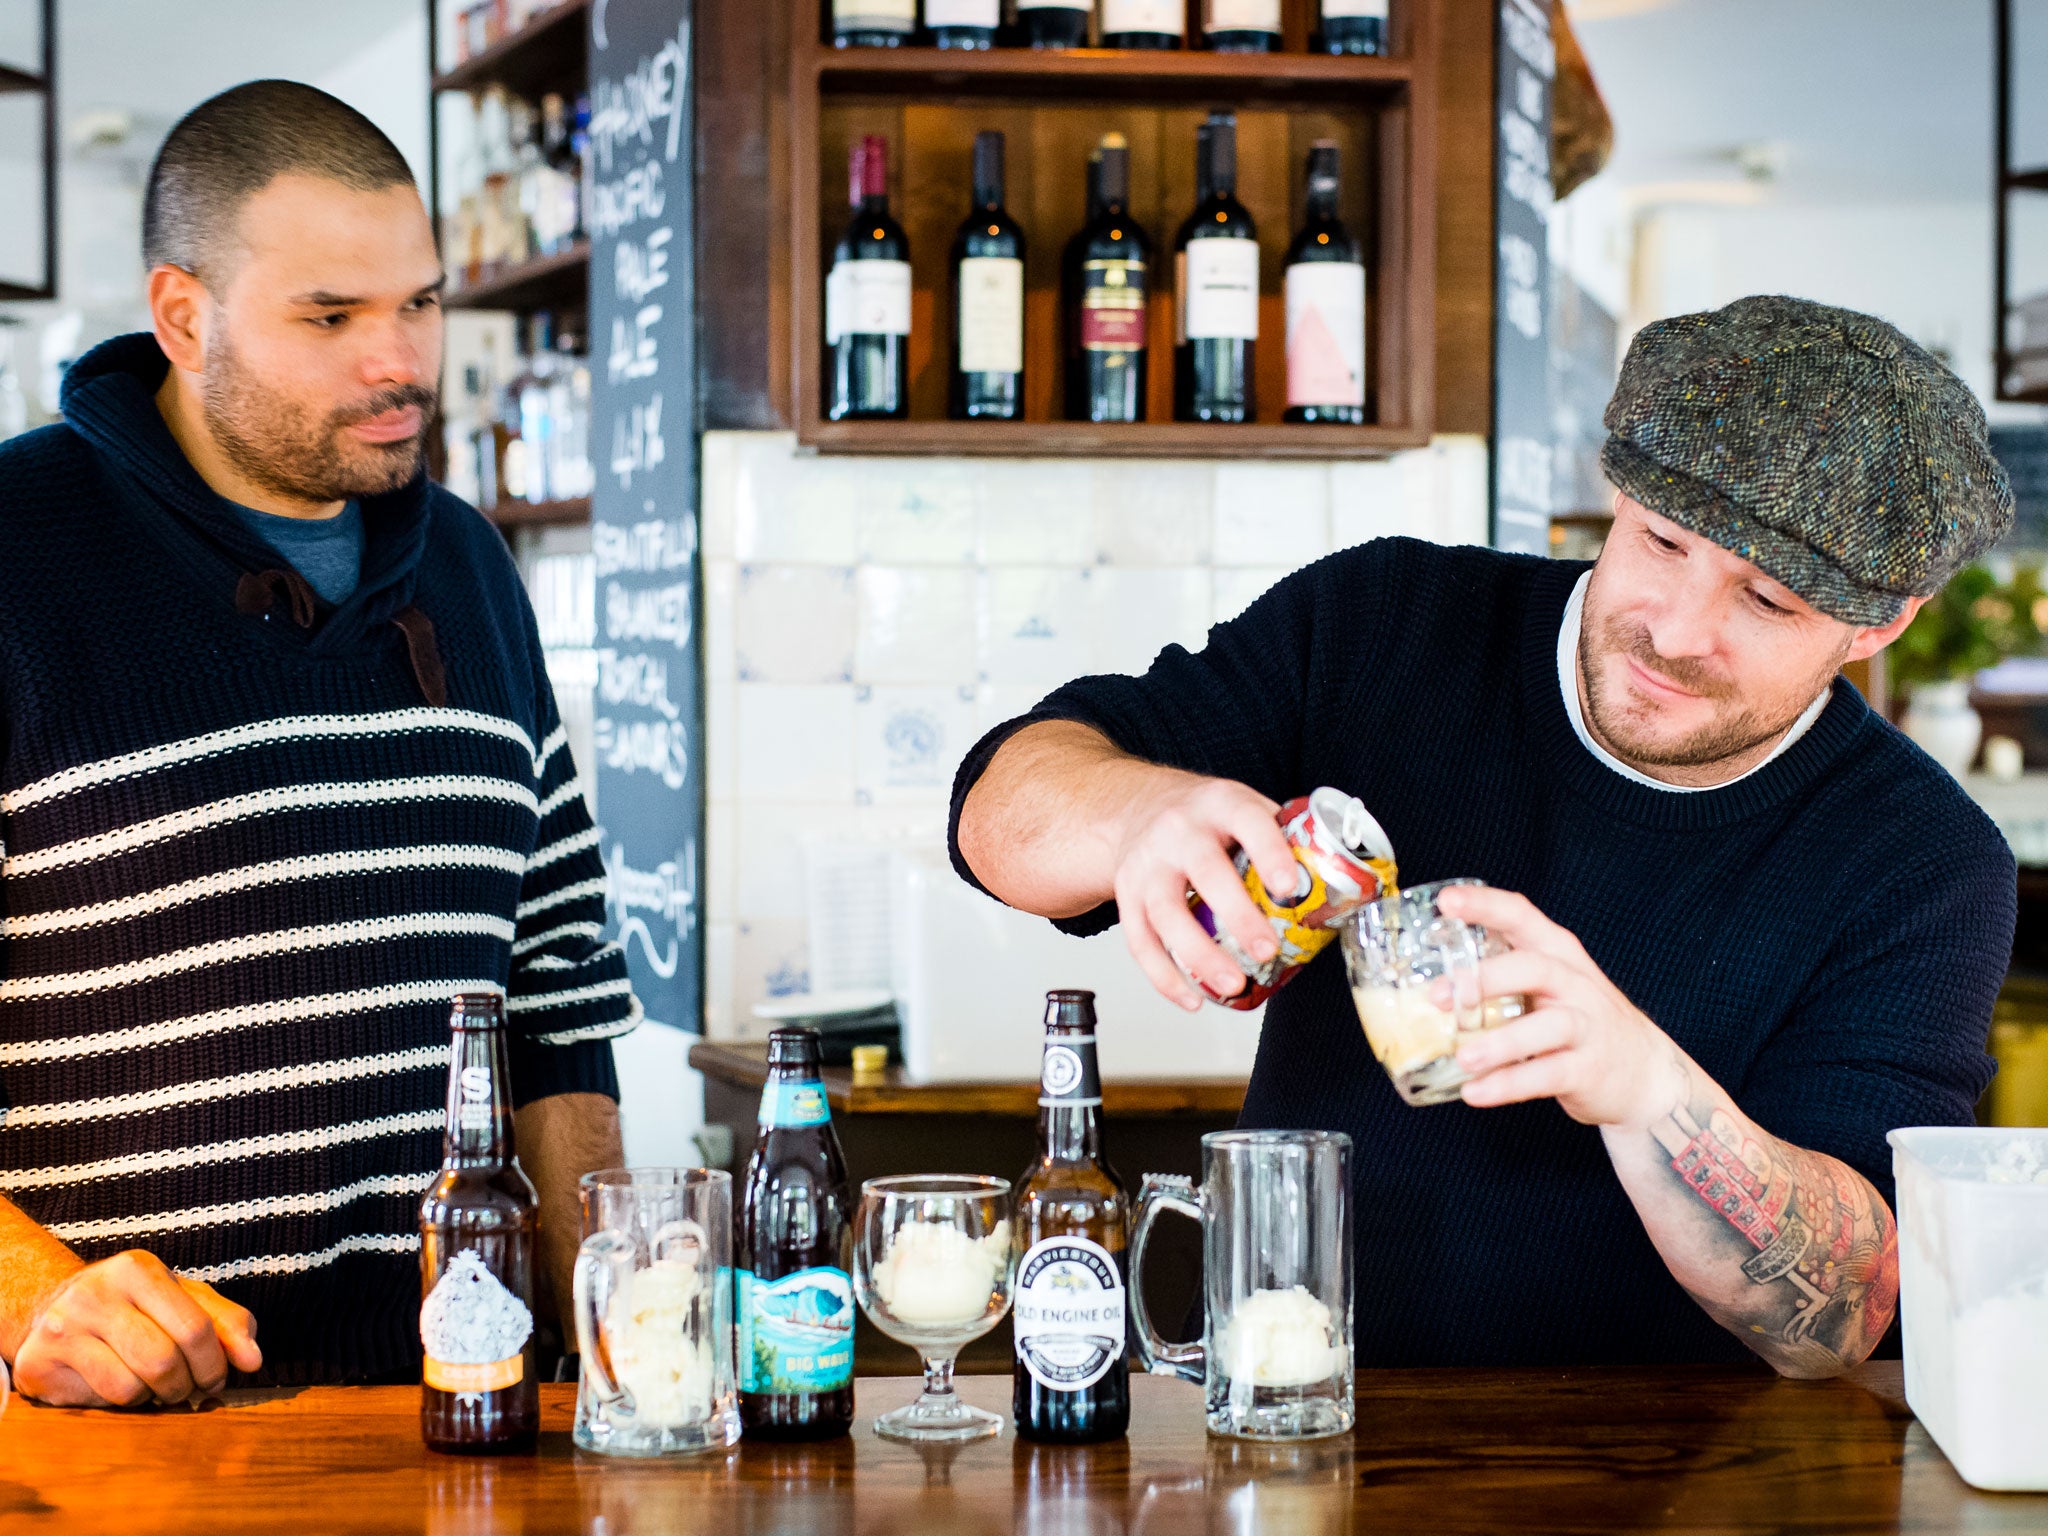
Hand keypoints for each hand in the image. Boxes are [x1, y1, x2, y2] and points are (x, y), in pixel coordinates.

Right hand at [12, 1250, 261, 1407]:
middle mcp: (95, 1292)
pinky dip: (124, 1403)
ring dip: (155, 1397)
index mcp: (138, 1268)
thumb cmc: (136, 1306)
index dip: (215, 1364)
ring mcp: (62, 1328)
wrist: (54, 1309)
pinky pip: (101, 1399)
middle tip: (189, 1389)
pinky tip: (122, 1385)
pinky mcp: (40, 1363)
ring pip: (132, 1387)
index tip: (217, 1378)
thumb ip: (228, 1323)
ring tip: (156, 1385)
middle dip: (187, 1386)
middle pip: (163, 1361)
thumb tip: (254, 1360)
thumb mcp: (184, 1300)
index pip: (194, 1328)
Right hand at [1111, 773, 1297, 1010]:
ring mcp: (1147, 865)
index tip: (1288, 887)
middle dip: (1237, 917)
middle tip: (1265, 951)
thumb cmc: (1204, 818)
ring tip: (1232, 984)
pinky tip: (1193, 999)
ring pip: (1166, 914)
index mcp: (1219, 804)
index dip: (1269, 853)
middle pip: (1205, 873)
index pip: (1247, 821)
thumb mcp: (1242, 806)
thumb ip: (1283, 838)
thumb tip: (1346, 886)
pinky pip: (1140, 943)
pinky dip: (1165, 977)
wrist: (1137, 809)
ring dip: (1199, 956)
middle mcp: (1178, 831)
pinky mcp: (1127, 896)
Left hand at [1435, 885, 1685, 1129]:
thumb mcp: (1550, 984)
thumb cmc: (1579, 1019)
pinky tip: (1476, 1092)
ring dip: (1501, 1042)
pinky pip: (1547, 1075)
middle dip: (1486, 978)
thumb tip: (1427, 983)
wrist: (1644, 1070)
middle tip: (1439, 996)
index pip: (1521, 916)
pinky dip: (1509, 1084)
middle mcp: (1574, 983)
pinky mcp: (1588, 1069)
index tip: (1445, 902)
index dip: (1484, 906)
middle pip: (1535, 968)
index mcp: (1557, 954)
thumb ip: (1502, 974)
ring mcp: (1586, 1027)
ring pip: (1546, 1027)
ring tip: (1464, 1058)